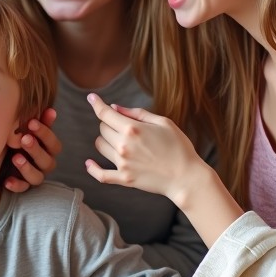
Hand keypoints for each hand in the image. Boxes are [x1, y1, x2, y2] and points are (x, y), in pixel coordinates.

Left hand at [4, 108, 60, 192]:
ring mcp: (33, 176)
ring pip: (37, 177)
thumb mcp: (24, 129)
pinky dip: (16, 185)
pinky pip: (23, 189)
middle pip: (47, 161)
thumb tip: (50, 110)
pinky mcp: (22, 185)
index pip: (54, 144)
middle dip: (36, 149)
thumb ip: (36, 121)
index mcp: (47, 149)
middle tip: (24, 139)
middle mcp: (43, 164)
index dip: (45, 133)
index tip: (32, 122)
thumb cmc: (16, 137)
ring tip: (15, 158)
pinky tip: (7, 181)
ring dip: (27, 168)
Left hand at [84, 94, 202, 203]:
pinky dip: (92, 168)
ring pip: (100, 146)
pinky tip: (89, 163)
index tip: (92, 97)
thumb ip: (137, 113)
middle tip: (123, 126)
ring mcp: (122, 163)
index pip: (105, 113)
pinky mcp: (124, 179)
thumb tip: (115, 108)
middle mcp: (124, 145)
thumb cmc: (179, 147)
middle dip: (109, 124)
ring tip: (119, 141)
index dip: (96, 103)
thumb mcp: (163, 122)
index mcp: (133, 129)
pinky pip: (100, 174)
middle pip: (102, 129)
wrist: (186, 177)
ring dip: (105, 141)